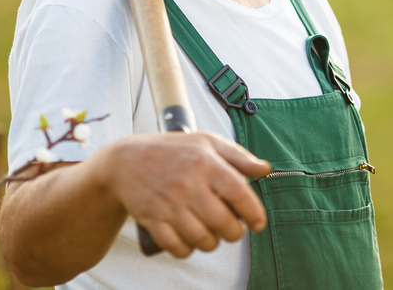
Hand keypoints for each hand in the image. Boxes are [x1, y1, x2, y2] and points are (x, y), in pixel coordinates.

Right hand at [102, 131, 270, 257]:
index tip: (257, 223)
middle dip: (234, 232)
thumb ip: (239, 156)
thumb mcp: (208, 142)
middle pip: (223, 223)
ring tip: (212, 232)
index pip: (238, 192)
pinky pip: (178, 248)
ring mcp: (170, 204)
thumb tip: (264, 169)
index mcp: (205, 162)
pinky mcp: (153, 220)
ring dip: (212, 242)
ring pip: (203, 239)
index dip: (253, 212)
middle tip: (233, 228)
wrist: (128, 160)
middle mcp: (189, 184)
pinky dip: (188, 249)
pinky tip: (191, 238)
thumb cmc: (174, 150)